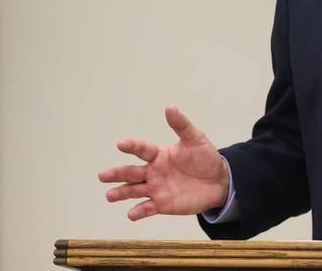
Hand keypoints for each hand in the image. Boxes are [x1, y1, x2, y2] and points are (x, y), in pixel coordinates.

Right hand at [98, 106, 228, 220]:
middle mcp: (153, 172)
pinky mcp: (162, 204)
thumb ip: (181, 125)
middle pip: (132, 172)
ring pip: (134, 191)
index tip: (120, 143)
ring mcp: (156, 189)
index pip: (142, 150)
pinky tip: (131, 213)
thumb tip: (170, 107)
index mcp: (159, 155)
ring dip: (121, 193)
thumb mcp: (195, 139)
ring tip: (109, 195)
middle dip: (117, 174)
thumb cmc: (205, 158)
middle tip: (102, 175)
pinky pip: (147, 208)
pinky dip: (139, 211)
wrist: (218, 181)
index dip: (132, 146)